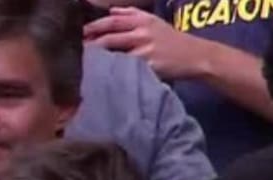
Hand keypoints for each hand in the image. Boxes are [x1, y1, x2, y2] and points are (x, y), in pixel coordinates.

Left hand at [84, 7, 199, 79]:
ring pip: (115, 53)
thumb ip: (131, 14)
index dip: (94, 27)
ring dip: (98, 58)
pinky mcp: (149, 66)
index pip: (112, 21)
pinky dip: (113, 71)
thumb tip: (111, 11)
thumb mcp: (153, 21)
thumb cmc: (171, 40)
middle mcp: (143, 32)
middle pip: (110, 36)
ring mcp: (146, 50)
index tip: (80, 33)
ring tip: (84, 62)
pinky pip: (126, 69)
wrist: (195, 55)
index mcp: (143, 20)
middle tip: (76, 49)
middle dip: (91, 43)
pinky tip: (102, 75)